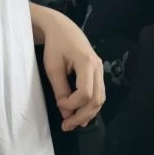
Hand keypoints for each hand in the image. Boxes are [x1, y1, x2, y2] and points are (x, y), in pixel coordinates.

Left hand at [37, 8, 105, 131]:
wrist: (62, 28)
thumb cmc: (55, 45)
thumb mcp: (53, 67)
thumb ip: (60, 89)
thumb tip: (66, 112)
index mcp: (86, 62)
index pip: (85, 93)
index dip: (72, 104)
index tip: (58, 103)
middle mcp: (98, 67)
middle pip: (96, 99)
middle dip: (82, 116)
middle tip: (66, 126)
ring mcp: (100, 69)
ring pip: (100, 98)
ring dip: (88, 113)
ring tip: (73, 123)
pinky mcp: (98, 71)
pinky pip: (99, 92)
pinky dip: (91, 105)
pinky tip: (81, 114)